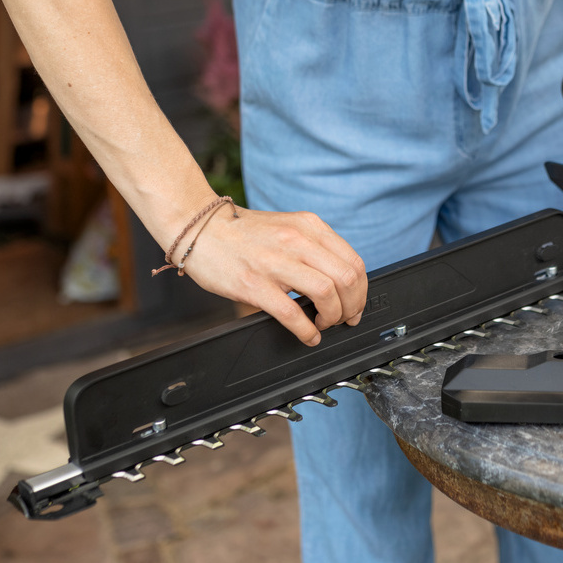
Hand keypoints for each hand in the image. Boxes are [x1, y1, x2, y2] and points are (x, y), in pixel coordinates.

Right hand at [181, 205, 367, 345]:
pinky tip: (308, 335)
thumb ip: (314, 246)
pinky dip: (308, 331)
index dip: (361, 290)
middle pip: (347, 278)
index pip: (354, 261)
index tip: (356, 304)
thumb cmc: (243, 233)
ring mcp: (276, 263)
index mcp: (309, 226)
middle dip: (352, 306)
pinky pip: (293, 314)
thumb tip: (340, 279)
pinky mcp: (255, 285)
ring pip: (327, 294)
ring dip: (332, 317)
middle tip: (344, 319)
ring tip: (323, 324)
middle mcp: (297, 241)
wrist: (201, 229)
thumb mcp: (288, 226)